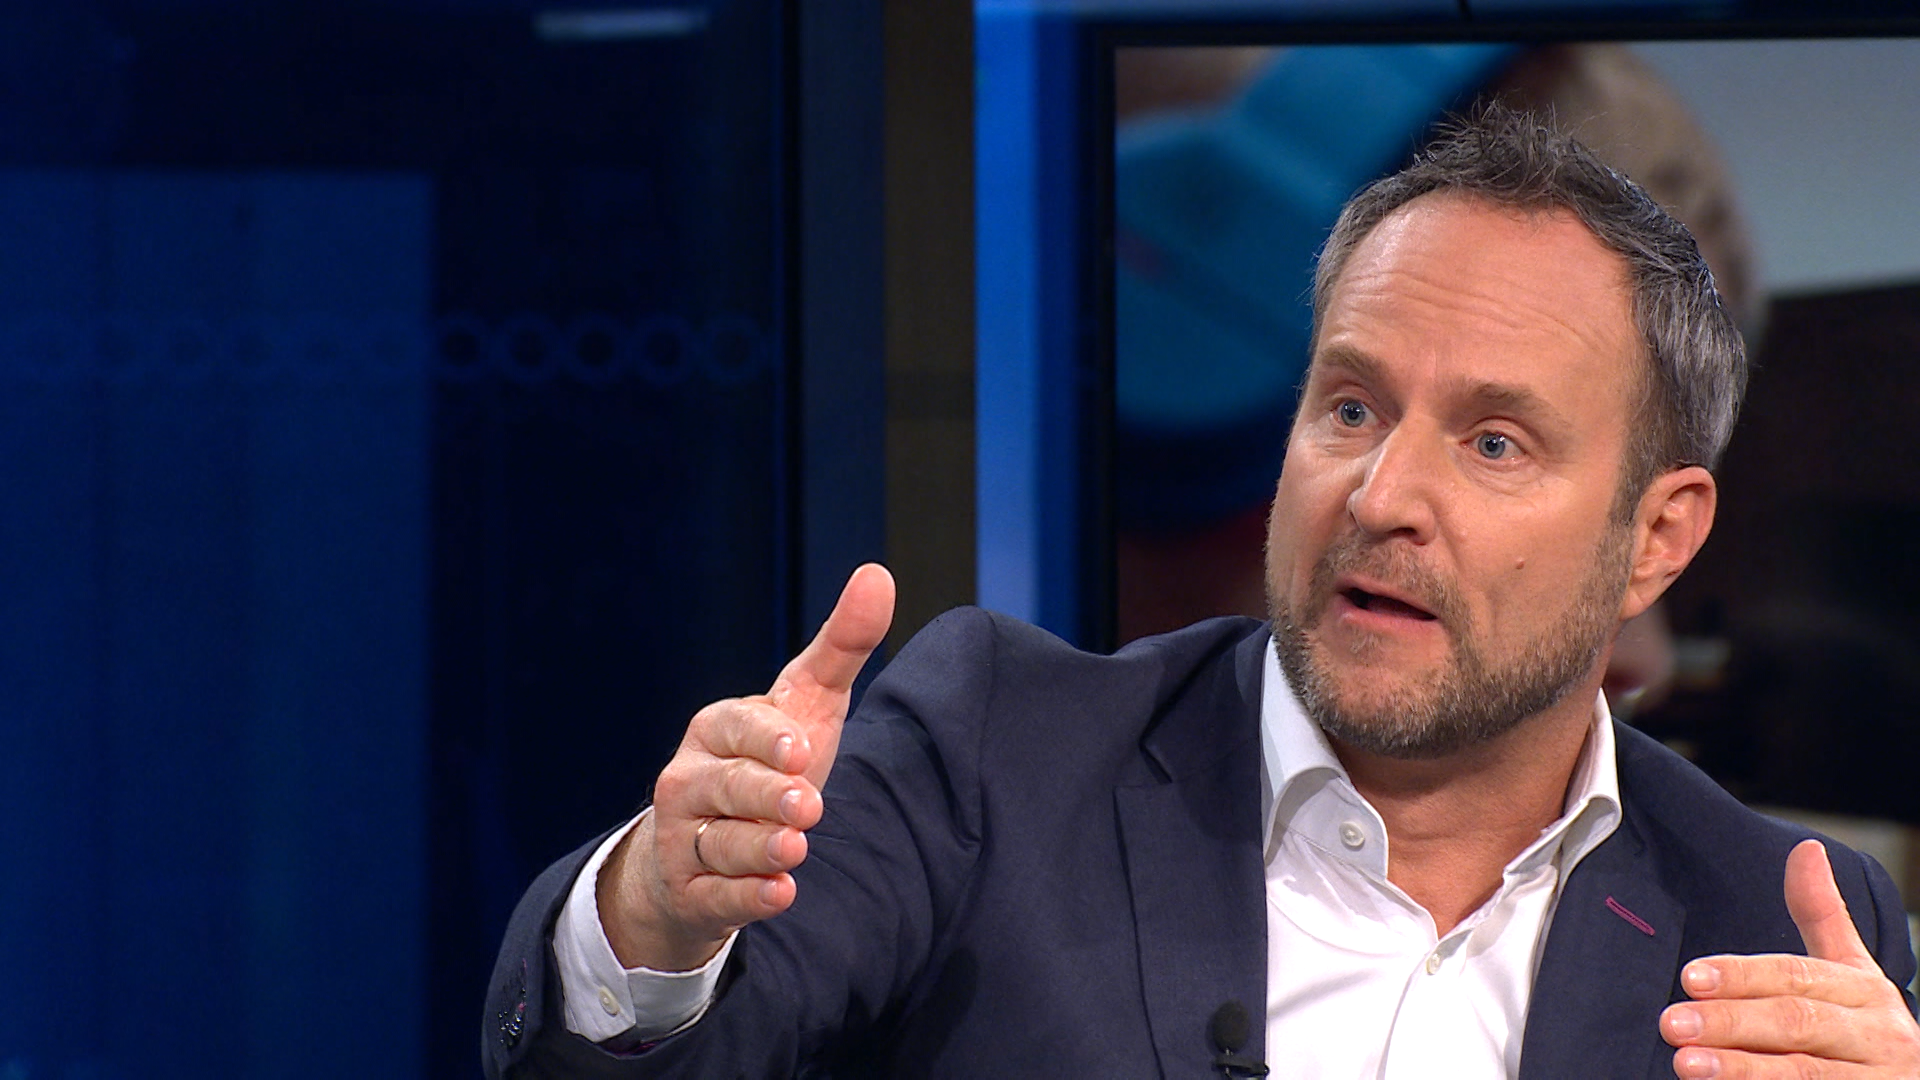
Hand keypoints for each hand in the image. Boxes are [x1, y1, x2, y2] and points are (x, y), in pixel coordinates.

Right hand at [596, 564, 894, 971]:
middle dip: (765, 796)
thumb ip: (842, 645)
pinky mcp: (691, 891)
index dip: (765, 739)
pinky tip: (779, 893)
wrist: (707, 848)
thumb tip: (877, 574)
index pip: (735, 726)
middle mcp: (689, 780)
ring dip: (757, 849)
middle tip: (807, 805)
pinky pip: (714, 896)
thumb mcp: (805, 702)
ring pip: (718, 843)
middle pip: (725, 787)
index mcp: (715, 728)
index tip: (799, 749)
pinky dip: (744, 898)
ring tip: (794, 851)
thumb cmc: (769, 762)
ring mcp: (684, 838)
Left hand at [1660, 838, 1919, 1076]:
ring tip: (1685, 1064)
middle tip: (1670, 1024)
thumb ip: (1822, 915)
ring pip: (1805, 1075)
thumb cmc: (1867, 1031)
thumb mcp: (1853, 973)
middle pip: (1797, 1023)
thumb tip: (1806, 847)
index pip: (1796, 977)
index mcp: (1866, 993)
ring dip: (1742, 1070)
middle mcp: (1878, 1038)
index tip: (1688, 977)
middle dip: (1731, 1023)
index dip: (1742, 976)